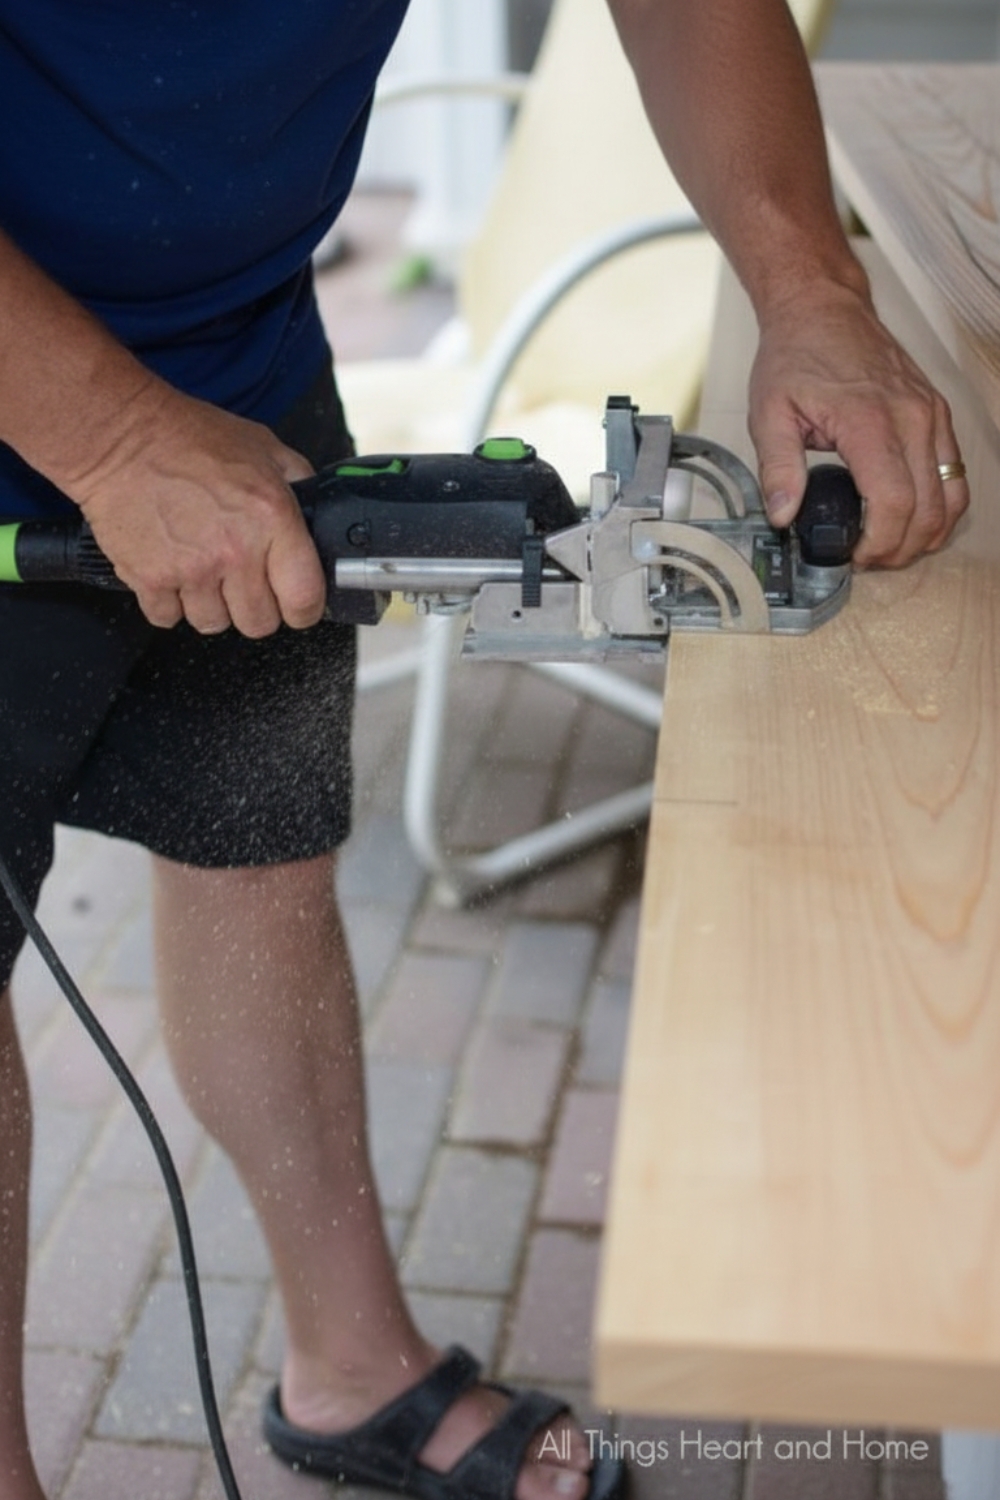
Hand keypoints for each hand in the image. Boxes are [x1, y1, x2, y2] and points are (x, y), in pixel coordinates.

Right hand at [67, 379, 325, 635]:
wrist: (118, 436)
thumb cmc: (188, 438)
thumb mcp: (263, 447)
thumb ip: (298, 482)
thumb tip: (316, 512)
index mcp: (272, 519)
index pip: (304, 599)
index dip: (303, 608)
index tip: (295, 603)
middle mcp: (234, 551)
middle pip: (259, 623)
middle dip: (255, 607)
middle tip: (243, 580)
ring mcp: (190, 569)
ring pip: (214, 624)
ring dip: (210, 604)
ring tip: (202, 567)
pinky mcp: (149, 579)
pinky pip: (169, 618)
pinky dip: (169, 602)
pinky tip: (171, 570)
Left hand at [748, 280, 968, 567]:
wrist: (823, 308)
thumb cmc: (795, 356)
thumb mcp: (769, 413)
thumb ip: (778, 468)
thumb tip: (783, 518)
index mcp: (869, 421)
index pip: (894, 501)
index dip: (879, 542)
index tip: (854, 557)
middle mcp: (912, 418)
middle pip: (928, 508)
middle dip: (901, 548)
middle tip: (869, 560)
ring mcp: (931, 414)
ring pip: (952, 495)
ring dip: (928, 532)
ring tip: (891, 546)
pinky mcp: (937, 412)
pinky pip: (956, 471)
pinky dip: (941, 504)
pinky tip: (912, 518)